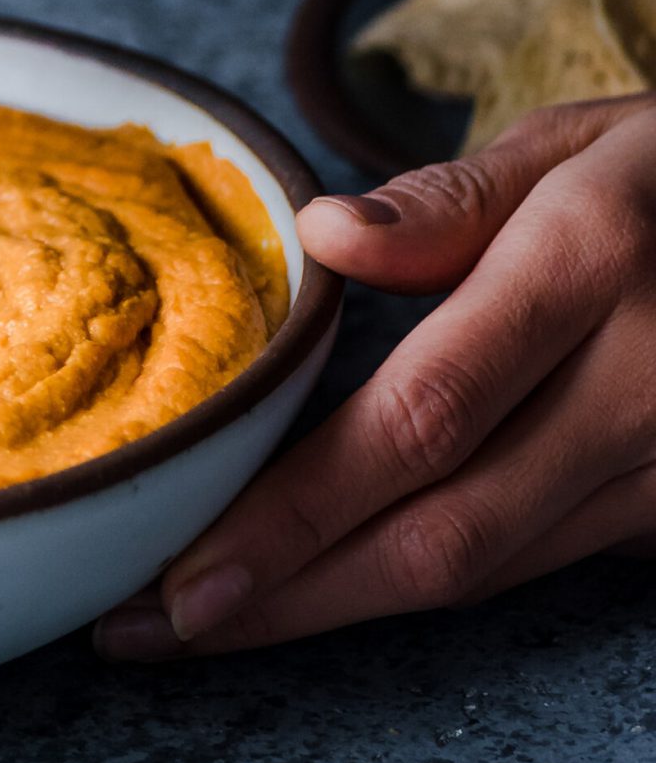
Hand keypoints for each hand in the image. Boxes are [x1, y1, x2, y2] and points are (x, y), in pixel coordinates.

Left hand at [97, 94, 655, 658]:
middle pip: (443, 530)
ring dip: (341, 600)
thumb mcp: (576, 139)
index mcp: (590, 267)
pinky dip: (423, 578)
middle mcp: (639, 389)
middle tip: (154, 622)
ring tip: (211, 611)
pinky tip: (327, 581)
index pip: (422, 415)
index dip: (301, 508)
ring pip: (487, 567)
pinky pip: (534, 560)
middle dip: (291, 591)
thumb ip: (448, 199)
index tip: (189, 565)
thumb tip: (325, 235)